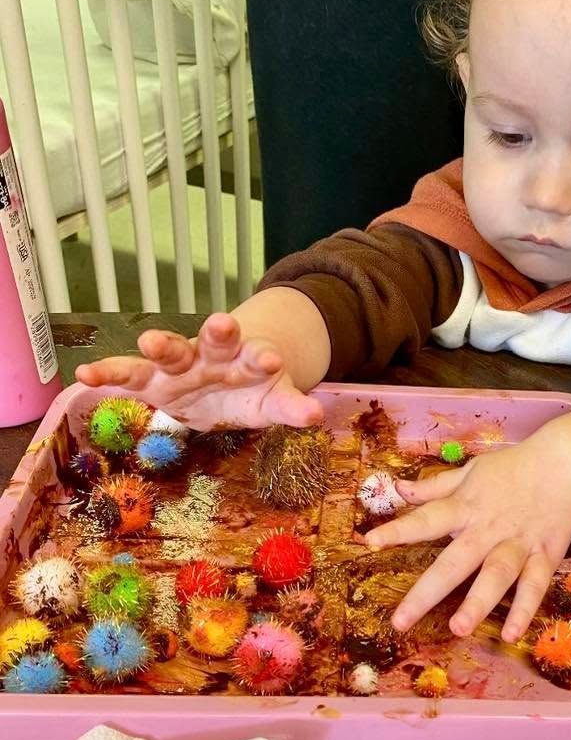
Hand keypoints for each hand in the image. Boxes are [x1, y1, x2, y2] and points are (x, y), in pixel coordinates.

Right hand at [75, 311, 324, 430]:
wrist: (224, 382)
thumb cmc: (248, 388)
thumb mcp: (272, 401)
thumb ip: (290, 408)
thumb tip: (317, 416)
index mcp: (246, 359)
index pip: (256, 356)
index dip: (262, 358)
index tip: (274, 359)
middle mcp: (212, 354)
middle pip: (215, 340)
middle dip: (218, 332)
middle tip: (222, 323)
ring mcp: (180, 364)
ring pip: (170, 350)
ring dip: (161, 344)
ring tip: (149, 340)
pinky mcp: (153, 380)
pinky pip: (127, 374)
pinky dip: (107, 372)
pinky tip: (84, 374)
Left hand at [365, 429, 570, 641]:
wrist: (566, 462)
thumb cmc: (513, 468)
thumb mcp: (471, 471)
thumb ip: (434, 486)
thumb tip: (398, 489)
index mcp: (466, 506)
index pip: (427, 519)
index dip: (399, 530)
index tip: (370, 543)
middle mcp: (488, 529)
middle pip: (454, 562)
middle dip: (426, 593)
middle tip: (400, 621)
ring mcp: (518, 544)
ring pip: (495, 577)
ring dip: (477, 603)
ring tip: (457, 628)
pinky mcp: (545, 556)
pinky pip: (534, 586)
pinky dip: (525, 610)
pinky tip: (512, 634)